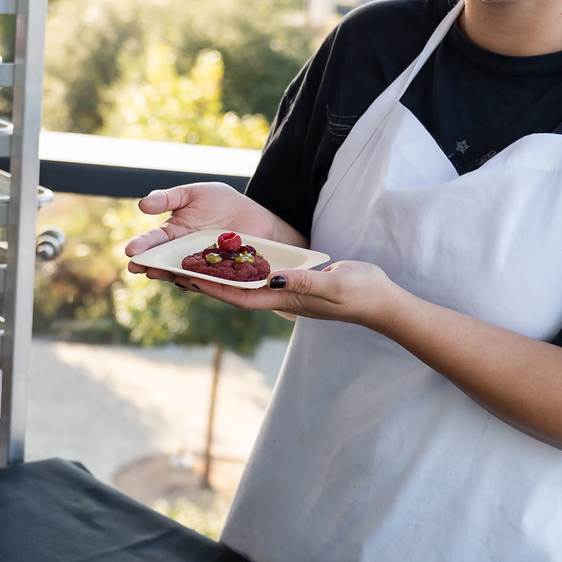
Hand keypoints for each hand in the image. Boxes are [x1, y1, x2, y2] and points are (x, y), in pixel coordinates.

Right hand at [125, 184, 300, 280]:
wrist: (255, 215)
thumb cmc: (221, 202)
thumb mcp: (193, 194)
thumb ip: (169, 198)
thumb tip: (142, 205)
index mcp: (173, 233)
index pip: (153, 241)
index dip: (141, 245)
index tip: (130, 250)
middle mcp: (182, 253)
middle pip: (162, 261)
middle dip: (148, 264)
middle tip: (136, 267)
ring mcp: (200, 266)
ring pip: (181, 274)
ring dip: (169, 275)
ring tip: (157, 273)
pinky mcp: (219, 275)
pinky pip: (207, 280)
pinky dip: (199, 281)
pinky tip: (189, 279)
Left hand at [174, 257, 401, 329]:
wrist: (383, 302)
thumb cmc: (363, 294)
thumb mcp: (334, 285)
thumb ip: (305, 283)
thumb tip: (273, 280)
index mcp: (287, 301)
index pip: (242, 297)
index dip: (215, 289)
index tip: (189, 278)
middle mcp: (282, 299)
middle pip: (236, 293)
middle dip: (207, 283)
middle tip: (177, 270)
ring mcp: (289, 293)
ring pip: (246, 286)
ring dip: (220, 276)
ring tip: (193, 263)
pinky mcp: (296, 284)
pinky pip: (261, 278)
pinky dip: (242, 269)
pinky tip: (231, 259)